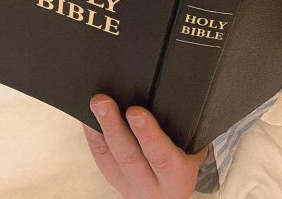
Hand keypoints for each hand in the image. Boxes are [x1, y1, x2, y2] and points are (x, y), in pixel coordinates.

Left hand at [83, 94, 207, 198]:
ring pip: (111, 158)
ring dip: (101, 128)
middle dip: (114, 127)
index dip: (148, 135)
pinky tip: (89, 117)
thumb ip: (184, 129)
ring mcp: (129, 185)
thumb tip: (174, 92)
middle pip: (129, 157)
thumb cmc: (184, 162)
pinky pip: (100, 157)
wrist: (169, 194)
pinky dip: (93, 135)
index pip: (162, 157)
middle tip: (104, 102)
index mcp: (177, 177)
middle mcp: (152, 186)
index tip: (136, 112)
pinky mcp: (113, 179)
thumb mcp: (192, 149)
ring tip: (96, 104)